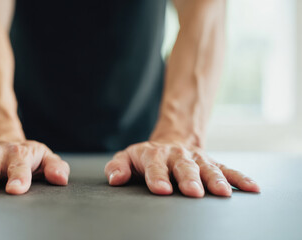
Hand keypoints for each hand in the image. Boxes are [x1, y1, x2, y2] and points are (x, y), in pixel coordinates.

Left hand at [105, 141, 259, 196]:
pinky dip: (240, 178)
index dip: (158, 178)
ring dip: (216, 180)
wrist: (171, 141)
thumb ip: (118, 166)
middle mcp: (178, 157)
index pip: (155, 167)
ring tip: (223, 192)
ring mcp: (197, 160)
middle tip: (192, 191)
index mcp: (155, 155)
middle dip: (189, 179)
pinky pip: (228, 170)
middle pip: (184, 168)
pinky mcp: (212, 163)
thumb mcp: (128, 157)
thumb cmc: (147, 156)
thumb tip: (115, 178)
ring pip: (208, 169)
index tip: (161, 189)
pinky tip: (252, 188)